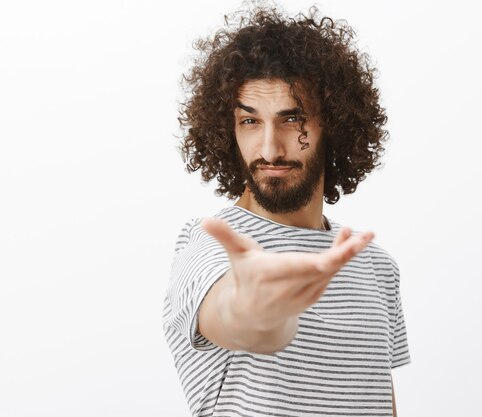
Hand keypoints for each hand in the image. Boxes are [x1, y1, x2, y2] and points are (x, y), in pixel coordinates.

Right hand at [201, 217, 373, 331]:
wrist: (250, 314)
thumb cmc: (245, 277)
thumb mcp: (236, 255)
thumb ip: (224, 236)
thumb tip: (203, 220)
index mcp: (274, 273)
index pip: (309, 265)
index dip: (333, 255)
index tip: (352, 243)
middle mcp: (292, 287)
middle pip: (327, 268)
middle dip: (348, 251)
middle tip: (368, 234)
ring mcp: (305, 294)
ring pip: (332, 271)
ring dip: (346, 251)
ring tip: (359, 232)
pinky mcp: (314, 295)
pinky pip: (331, 275)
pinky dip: (340, 259)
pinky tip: (348, 242)